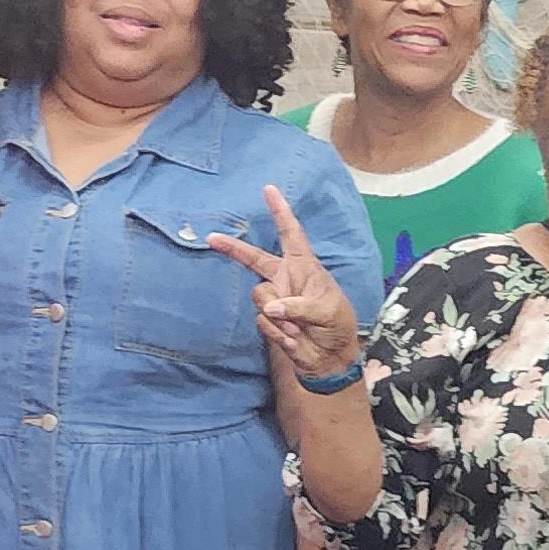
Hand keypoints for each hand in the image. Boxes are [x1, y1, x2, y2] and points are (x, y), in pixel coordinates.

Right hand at [209, 187, 361, 383]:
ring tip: (298, 329)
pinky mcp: (269, 321)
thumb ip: (299, 307)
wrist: (330, 360)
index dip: (280, 212)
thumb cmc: (337, 326)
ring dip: (279, 316)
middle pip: (254, 258)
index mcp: (304, 267)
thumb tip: (270, 307)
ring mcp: (275, 299)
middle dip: (233, 248)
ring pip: (259, 297)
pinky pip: (262, 321)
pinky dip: (278, 332)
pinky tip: (294, 339)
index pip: (291, 234)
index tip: (269, 189)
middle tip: (212, 238)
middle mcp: (286, 278)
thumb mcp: (327, 312)